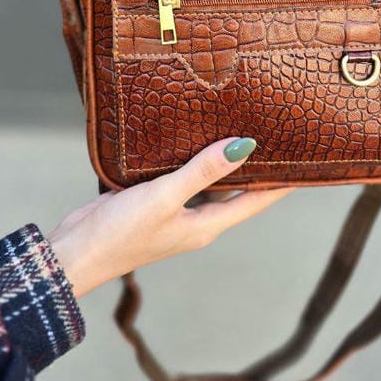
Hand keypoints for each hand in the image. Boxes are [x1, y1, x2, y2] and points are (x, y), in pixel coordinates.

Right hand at [48, 137, 292, 298]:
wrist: (74, 253)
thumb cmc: (121, 234)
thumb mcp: (165, 198)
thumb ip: (201, 171)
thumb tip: (244, 147)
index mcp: (207, 225)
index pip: (256, 201)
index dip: (283, 184)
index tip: (307, 163)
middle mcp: (196, 219)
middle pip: (236, 189)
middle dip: (256, 167)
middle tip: (277, 135)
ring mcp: (174, 211)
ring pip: (208, 181)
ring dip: (222, 160)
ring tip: (242, 127)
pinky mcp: (152, 201)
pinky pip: (181, 176)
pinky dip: (192, 158)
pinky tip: (193, 136)